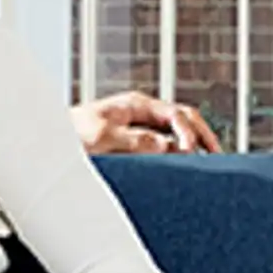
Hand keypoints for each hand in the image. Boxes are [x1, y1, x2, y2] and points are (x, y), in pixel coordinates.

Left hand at [74, 88, 220, 156]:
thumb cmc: (74, 133)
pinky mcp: (137, 141)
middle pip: (184, 118)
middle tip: (219, 155)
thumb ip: (136, 140)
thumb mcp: (104, 136)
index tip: (193, 152)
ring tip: (211, 162)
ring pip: (178, 132)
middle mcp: (143, 113)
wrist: (54, 140)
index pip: (175, 113)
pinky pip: (166, 144)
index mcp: (137, 104)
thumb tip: (168, 145)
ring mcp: (142, 125)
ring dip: (195, 143)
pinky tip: (187, 168)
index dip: (188, 132)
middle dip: (203, 134)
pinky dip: (180, 153)